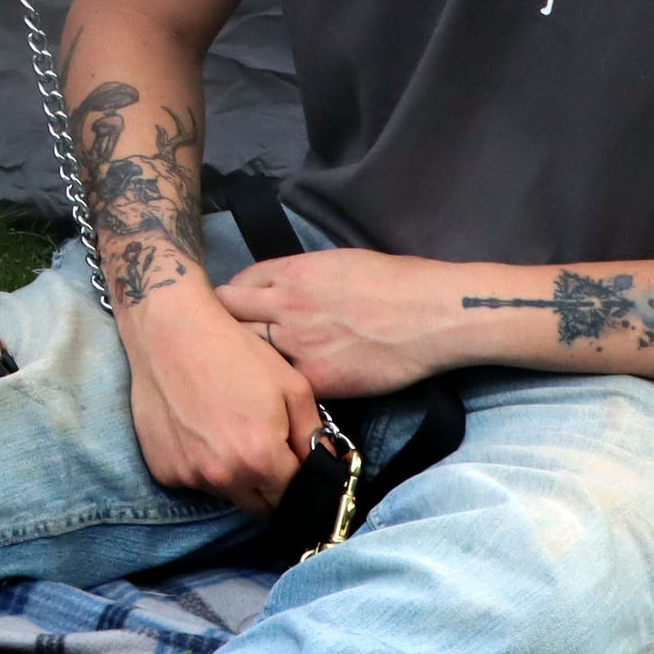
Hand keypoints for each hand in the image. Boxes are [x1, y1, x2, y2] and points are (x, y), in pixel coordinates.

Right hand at [123, 289, 317, 514]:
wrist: (169, 332)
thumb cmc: (233, 352)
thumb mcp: (291, 385)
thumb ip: (313, 433)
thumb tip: (325, 464)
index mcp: (260, 458)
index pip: (294, 496)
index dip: (303, 483)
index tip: (298, 467)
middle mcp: (223, 476)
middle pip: (262, 506)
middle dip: (272, 487)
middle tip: (267, 450)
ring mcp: (189, 475)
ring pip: (228, 493)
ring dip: (237, 477)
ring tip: (230, 433)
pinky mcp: (163, 469)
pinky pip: (195, 480)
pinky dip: (203, 466)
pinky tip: (201, 431)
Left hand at [217, 248, 466, 398]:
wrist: (430, 314)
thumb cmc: (392, 282)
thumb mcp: (334, 263)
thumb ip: (297, 277)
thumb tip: (277, 289)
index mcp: (290, 273)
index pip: (235, 286)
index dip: (232, 301)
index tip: (236, 313)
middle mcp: (284, 306)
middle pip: (227, 316)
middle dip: (223, 328)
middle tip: (226, 344)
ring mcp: (296, 344)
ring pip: (245, 353)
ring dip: (242, 361)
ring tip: (245, 370)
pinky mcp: (314, 378)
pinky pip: (280, 384)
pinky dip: (277, 388)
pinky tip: (279, 391)